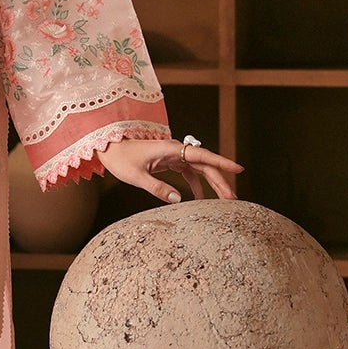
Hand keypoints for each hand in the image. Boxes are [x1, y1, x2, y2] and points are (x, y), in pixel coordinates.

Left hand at [95, 135, 243, 203]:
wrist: (109, 148)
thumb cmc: (120, 159)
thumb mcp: (136, 176)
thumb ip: (156, 187)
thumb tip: (178, 200)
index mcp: (171, 149)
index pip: (202, 155)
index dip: (222, 163)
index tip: (239, 169)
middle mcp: (176, 149)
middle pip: (205, 164)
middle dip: (220, 180)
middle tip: (233, 198)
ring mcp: (173, 155)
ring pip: (199, 169)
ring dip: (211, 183)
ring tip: (224, 200)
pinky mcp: (169, 161)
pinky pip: (188, 172)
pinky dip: (195, 184)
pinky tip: (200, 198)